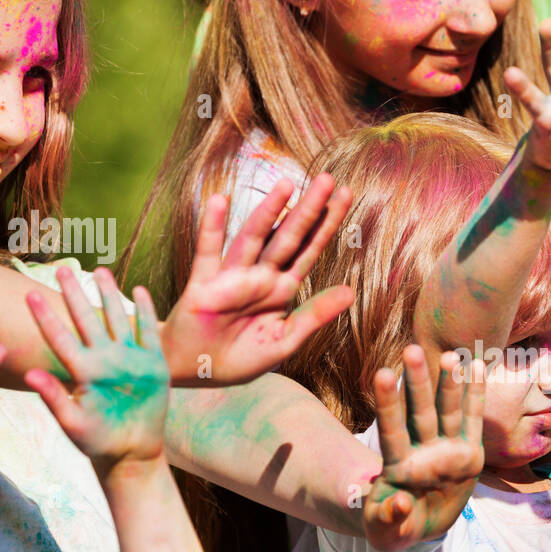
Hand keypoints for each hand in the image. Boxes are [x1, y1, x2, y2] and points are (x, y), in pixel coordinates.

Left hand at [25, 267, 169, 468]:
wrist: (132, 452)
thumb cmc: (98, 442)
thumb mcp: (72, 423)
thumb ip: (53, 398)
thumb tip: (30, 373)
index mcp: (82, 370)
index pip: (60, 336)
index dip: (46, 316)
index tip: (30, 295)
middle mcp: (104, 359)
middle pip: (87, 319)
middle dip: (75, 294)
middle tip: (62, 269)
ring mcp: (129, 359)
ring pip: (117, 318)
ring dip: (110, 294)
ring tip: (101, 270)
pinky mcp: (153, 365)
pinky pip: (148, 332)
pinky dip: (145, 311)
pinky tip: (140, 291)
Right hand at [163, 173, 355, 384]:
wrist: (198, 371)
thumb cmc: (240, 356)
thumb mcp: (284, 339)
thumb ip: (315, 315)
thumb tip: (352, 291)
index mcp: (281, 289)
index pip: (309, 250)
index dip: (327, 225)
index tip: (346, 196)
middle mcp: (259, 277)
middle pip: (288, 237)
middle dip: (308, 211)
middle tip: (329, 179)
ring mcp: (231, 278)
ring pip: (254, 239)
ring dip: (268, 213)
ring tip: (286, 185)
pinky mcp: (203, 286)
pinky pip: (208, 253)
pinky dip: (212, 229)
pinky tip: (219, 202)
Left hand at [363, 347, 485, 551]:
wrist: (418, 525)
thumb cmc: (395, 527)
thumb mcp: (387, 531)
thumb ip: (389, 519)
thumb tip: (399, 502)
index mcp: (398, 466)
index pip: (391, 430)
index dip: (388, 404)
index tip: (382, 374)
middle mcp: (422, 451)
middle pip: (419, 413)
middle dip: (417, 383)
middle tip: (411, 350)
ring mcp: (445, 450)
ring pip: (447, 413)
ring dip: (448, 384)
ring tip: (451, 356)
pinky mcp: (468, 454)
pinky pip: (473, 420)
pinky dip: (476, 394)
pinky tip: (477, 366)